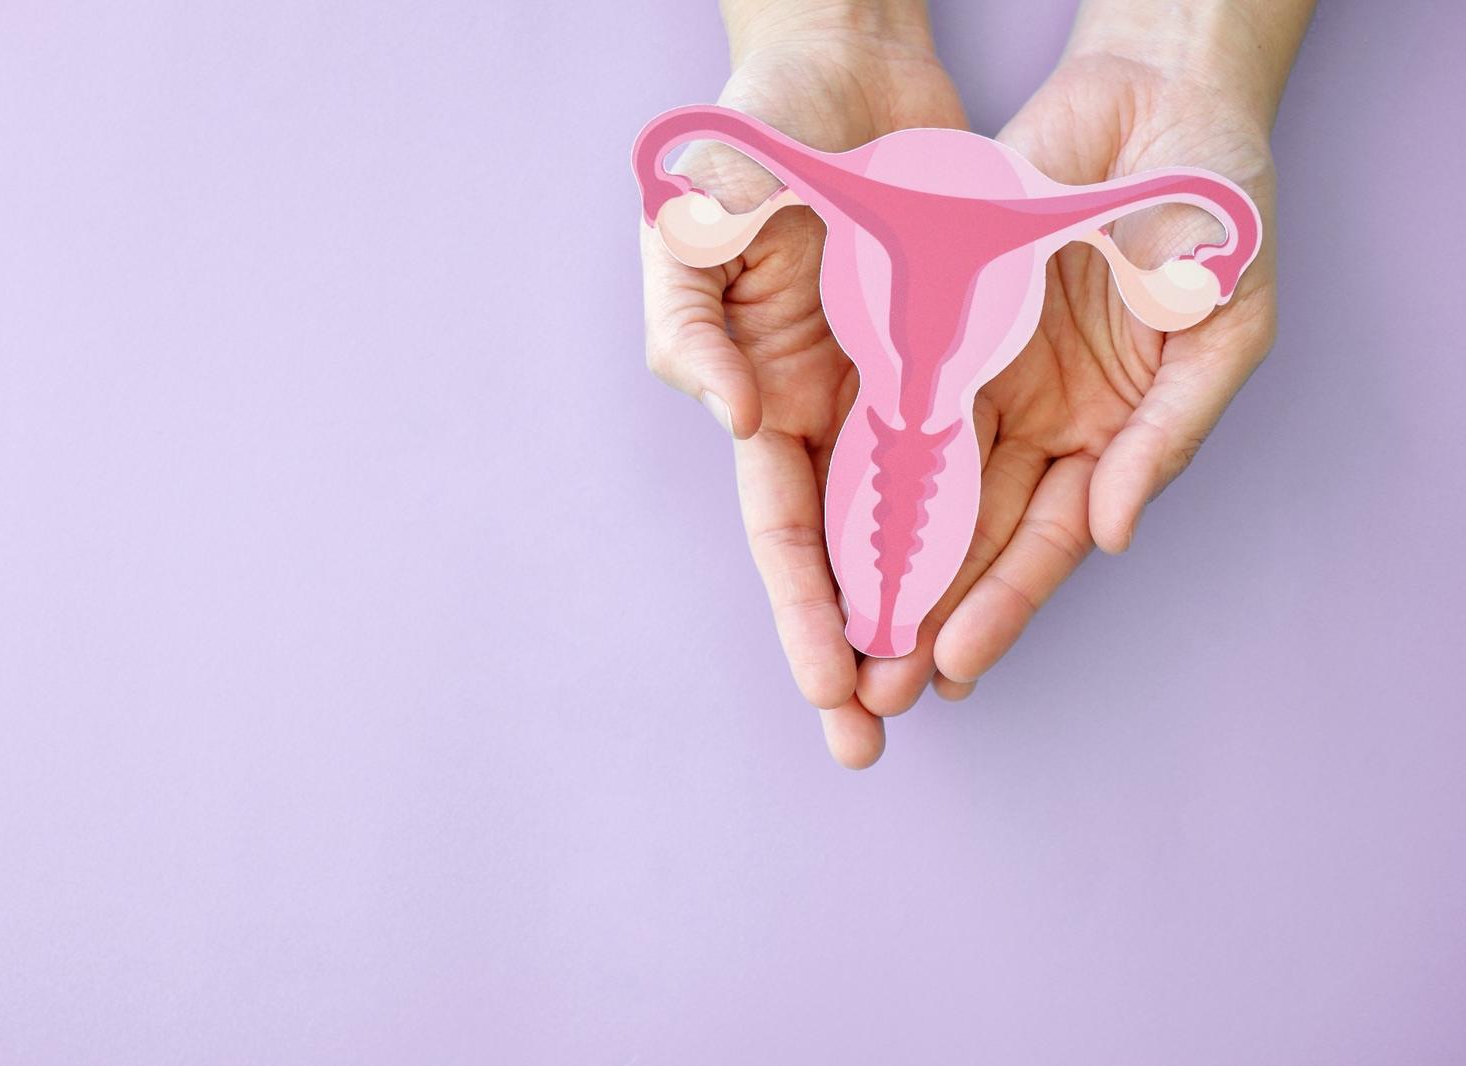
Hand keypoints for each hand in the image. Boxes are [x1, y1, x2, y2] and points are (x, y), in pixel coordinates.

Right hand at [640, 13, 964, 766]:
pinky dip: (981, 516)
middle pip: (842, 551)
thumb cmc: (753, 129)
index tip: (829, 693)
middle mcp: (824, 405)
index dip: (803, 613)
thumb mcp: (692, 215)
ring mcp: (891, 382)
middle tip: (875, 738)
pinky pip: (976, 447)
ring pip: (913, 521)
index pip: (780, 529)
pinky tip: (996, 580)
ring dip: (922, 605)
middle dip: (854, 646)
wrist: (846, 55)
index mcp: (758, 388)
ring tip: (941, 687)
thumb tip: (734, 419)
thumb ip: (690, 319)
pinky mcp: (953, 349)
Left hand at [853, 46, 1281, 716]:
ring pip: (916, 488)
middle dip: (923, 616)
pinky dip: (859, 464)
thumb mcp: (1220, 329)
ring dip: (880, 563)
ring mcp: (978, 374)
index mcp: (1107, 436)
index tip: (953, 666)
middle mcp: (1033, 420)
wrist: (1158, 96)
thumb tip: (1111, 534)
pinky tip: (826, 525)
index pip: (1039, 544)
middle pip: (967, 537)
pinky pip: (885, 403)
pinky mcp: (931, 323)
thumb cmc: (1214, 210)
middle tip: (876, 691)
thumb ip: (1166, 435)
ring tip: (841, 637)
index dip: (998, 608)